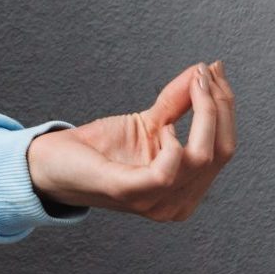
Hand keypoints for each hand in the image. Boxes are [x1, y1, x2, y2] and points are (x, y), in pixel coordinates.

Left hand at [24, 60, 236, 220]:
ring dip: (202, 114)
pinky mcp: (128, 192)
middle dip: (218, 106)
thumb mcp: (146, 122)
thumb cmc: (98, 149)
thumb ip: (177, 103)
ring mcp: (155, 202)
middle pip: (220, 152)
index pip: (224, 148)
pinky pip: (167, 172)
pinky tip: (163, 127)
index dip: (224, 108)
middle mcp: (178, 202)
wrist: (50, 164)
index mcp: (187, 189)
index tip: (214, 71)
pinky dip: (173, 145)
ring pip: (202, 158)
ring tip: (191, 87)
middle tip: (206, 73)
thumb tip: (202, 72)